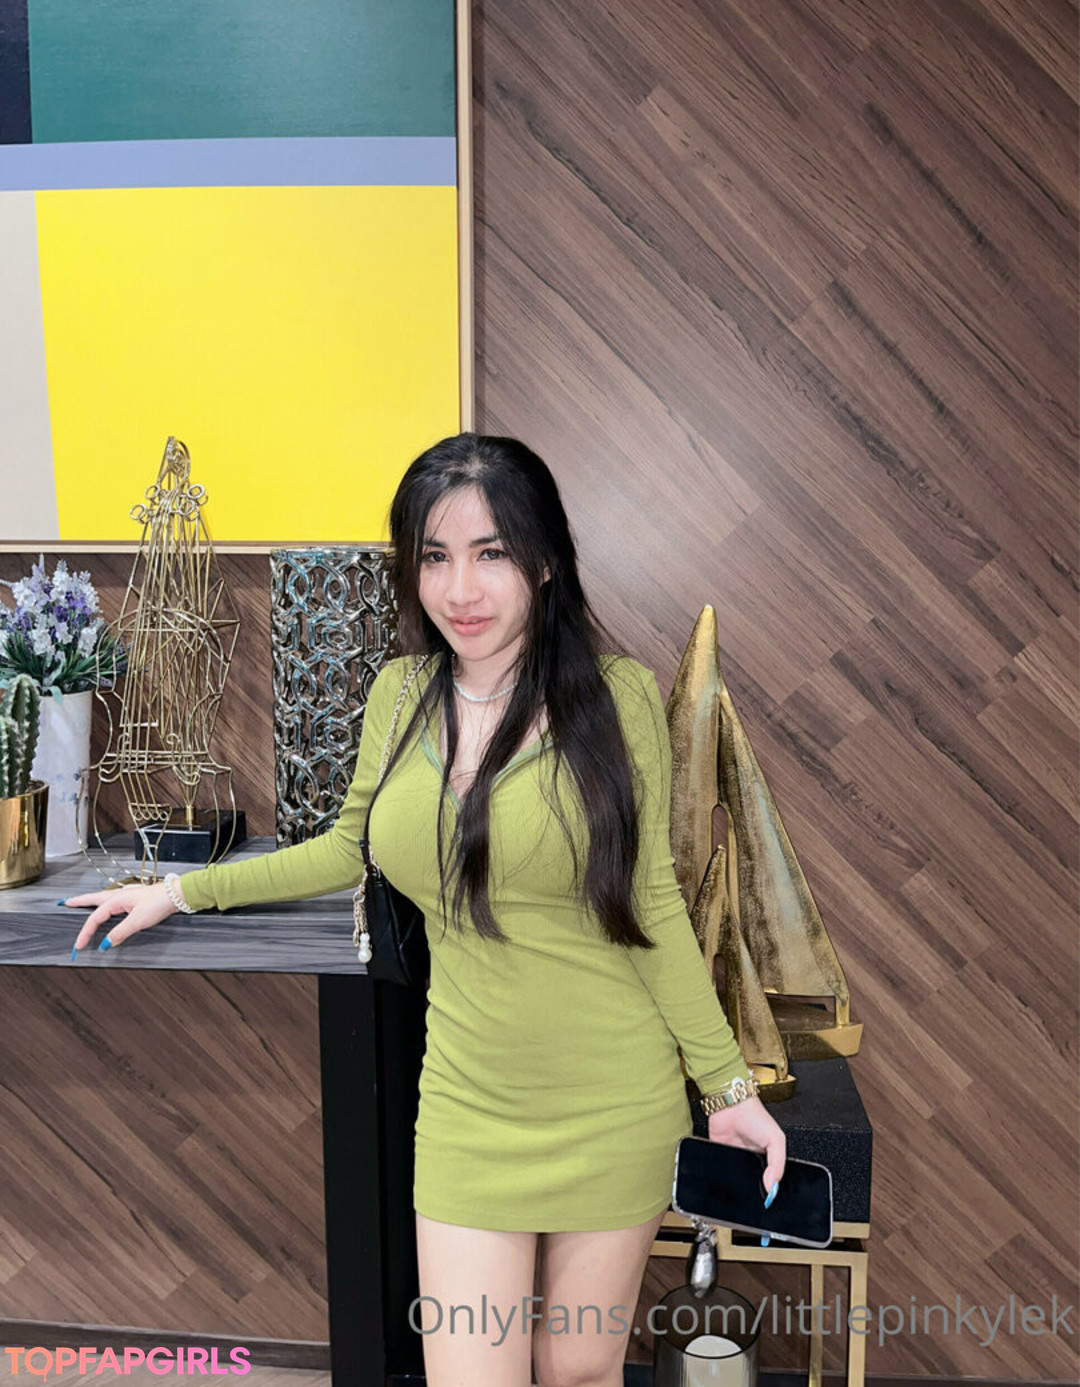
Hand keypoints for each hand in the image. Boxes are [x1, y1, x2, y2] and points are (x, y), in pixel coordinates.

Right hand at [63, 882, 178, 954]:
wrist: (177, 895)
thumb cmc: (159, 903)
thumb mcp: (138, 922)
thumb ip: (120, 932)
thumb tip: (106, 943)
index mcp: (116, 900)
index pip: (95, 918)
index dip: (85, 933)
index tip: (79, 945)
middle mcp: (119, 895)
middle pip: (93, 899)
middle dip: (78, 901)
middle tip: (64, 903)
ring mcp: (127, 895)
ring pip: (102, 898)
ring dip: (89, 901)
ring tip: (79, 903)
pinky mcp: (134, 898)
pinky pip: (112, 901)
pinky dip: (103, 903)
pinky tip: (106, 907)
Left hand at [706, 1094, 786, 1197]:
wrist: (732, 1104)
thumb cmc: (755, 1116)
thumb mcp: (776, 1139)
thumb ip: (777, 1164)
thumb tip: (773, 1187)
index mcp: (767, 1159)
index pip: (769, 1181)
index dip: (769, 1191)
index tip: (768, 1201)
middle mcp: (751, 1161)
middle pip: (752, 1183)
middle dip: (752, 1192)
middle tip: (753, 1198)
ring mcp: (735, 1159)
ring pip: (736, 1180)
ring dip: (736, 1185)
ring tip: (739, 1188)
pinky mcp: (719, 1156)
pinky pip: (719, 1171)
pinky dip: (720, 1176)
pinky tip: (724, 1178)